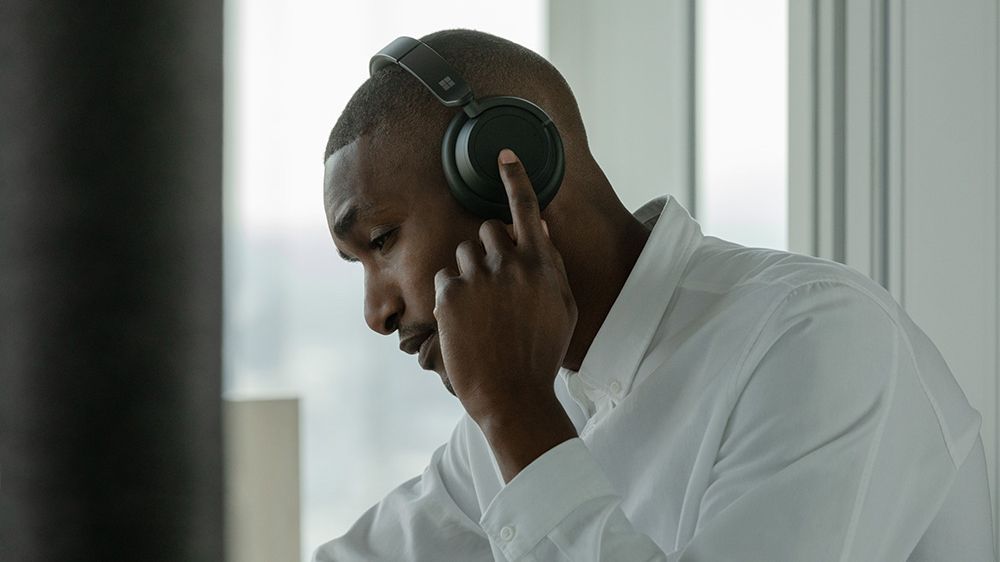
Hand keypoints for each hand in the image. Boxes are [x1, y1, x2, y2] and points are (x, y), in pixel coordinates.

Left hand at [433, 148, 577, 452]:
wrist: (513, 395)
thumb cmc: (541, 354)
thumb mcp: (563, 308)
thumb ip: (551, 267)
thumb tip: (540, 234)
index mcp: (542, 264)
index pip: (526, 208)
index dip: (515, 177)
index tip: (503, 153)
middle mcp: (510, 263)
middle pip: (488, 230)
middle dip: (490, 249)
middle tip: (495, 284)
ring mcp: (478, 277)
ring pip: (464, 253)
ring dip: (470, 273)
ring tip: (482, 311)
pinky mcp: (451, 294)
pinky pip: (446, 277)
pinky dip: (453, 295)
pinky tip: (466, 322)